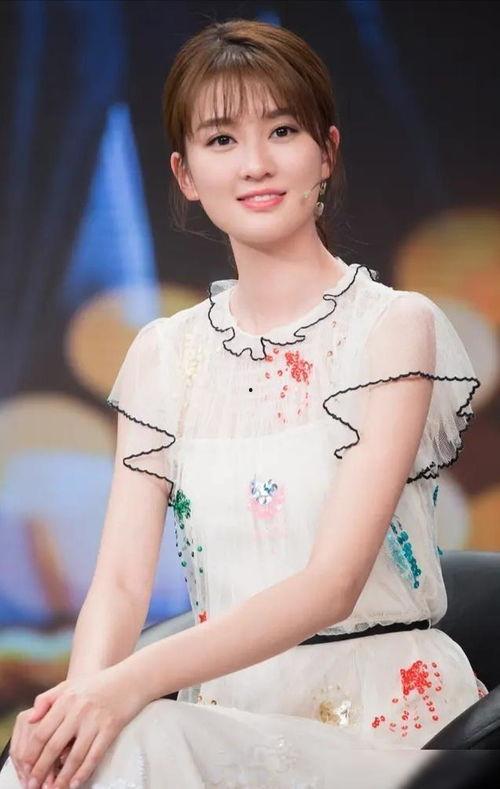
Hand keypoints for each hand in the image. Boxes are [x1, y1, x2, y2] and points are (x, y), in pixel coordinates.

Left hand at [9, 664, 144, 788]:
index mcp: (65, 699)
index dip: (31, 753)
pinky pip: (94, 755)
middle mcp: (78, 710)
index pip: (42, 732)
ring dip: (62, 777)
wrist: (131, 678)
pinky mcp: (111, 728)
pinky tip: (75, 783)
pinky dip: (83, 772)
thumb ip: (46, 699)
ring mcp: (95, 720)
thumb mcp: (70, 685)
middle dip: (41, 769)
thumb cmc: (98, 684)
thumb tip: (30, 720)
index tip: (25, 767)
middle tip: (33, 785)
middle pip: (54, 746)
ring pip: (74, 756)